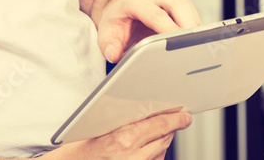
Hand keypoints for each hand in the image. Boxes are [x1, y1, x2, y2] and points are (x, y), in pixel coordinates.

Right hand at [51, 110, 192, 159]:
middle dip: (171, 127)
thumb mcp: (99, 126)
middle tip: (178, 118)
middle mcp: (133, 156)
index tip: (184, 114)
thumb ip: (124, 118)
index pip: (161, 124)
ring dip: (163, 141)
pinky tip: (149, 148)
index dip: (176, 117)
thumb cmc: (79, 151)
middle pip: (164, 138)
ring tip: (161, 132)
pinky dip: (155, 154)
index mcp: (124, 138)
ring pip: (161, 152)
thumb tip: (145, 108)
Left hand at [96, 0, 201, 62]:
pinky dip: (195, 25)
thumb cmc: (119, 23)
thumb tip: (113, 54)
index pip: (155, 14)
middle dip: (186, 24)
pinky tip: (196, 41)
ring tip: (197, 45)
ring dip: (194, 24)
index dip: (167, 28)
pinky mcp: (179, 1)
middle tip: (193, 45)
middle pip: (176, 4)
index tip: (177, 41)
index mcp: (135, 0)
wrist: (125, 11)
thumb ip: (108, 45)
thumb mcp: (107, 34)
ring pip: (187, 5)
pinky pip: (191, 10)